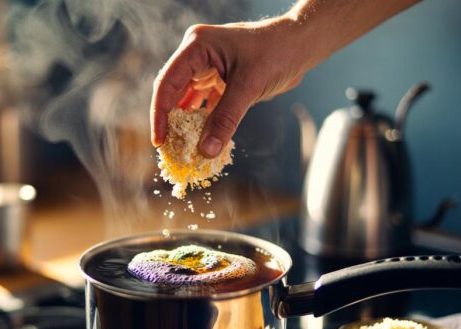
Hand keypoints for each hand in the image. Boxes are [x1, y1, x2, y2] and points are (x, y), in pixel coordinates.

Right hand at [151, 18, 306, 157]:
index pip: (167, 82)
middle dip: (169, 121)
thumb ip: (226, 119)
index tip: (159, 140)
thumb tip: (206, 151)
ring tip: (181, 149)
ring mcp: (207, 67)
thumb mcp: (249, 86)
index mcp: (197, 46)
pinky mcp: (219, 79)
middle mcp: (197, 55)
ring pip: (186, 100)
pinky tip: (200, 141)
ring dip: (185, 124)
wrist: (301, 46)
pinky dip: (202, 122)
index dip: (159, 113)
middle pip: (172, 92)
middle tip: (168, 150)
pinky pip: (204, 104)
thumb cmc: (277, 53)